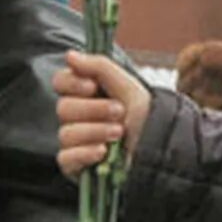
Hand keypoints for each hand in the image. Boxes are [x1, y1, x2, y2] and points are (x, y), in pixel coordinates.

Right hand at [53, 51, 150, 176]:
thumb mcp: (127, 86)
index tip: (92, 86)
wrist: (161, 150)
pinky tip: (103, 152)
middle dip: (94, 109)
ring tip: (120, 133)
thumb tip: (69, 55)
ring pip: (66, 133)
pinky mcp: (75, 166)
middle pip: (63, 108)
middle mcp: (76, 117)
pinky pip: (66, 158)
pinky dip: (85, 153)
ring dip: (95, 131)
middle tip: (119, 112)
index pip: (60, 82)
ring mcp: (74, 143)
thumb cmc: (146, 117)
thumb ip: (99, 67)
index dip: (72, 83)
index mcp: (85, 94)